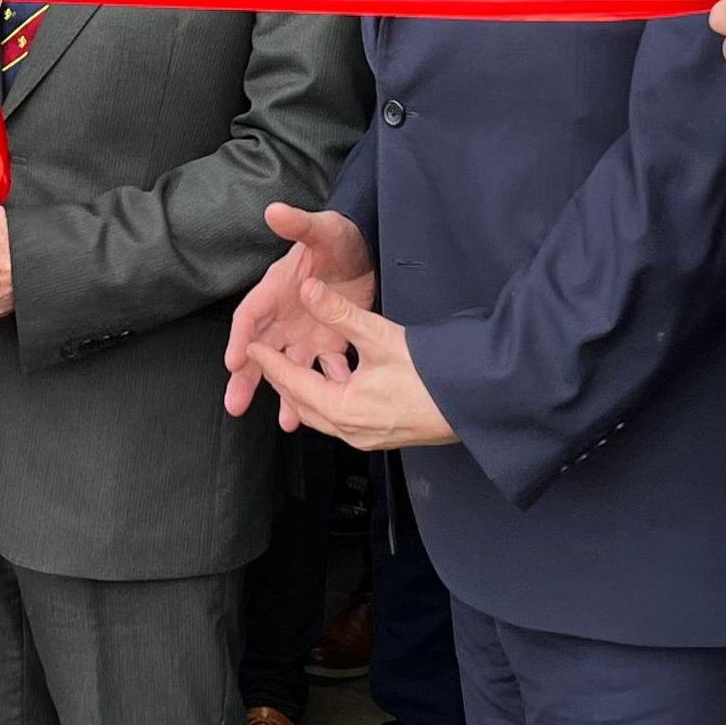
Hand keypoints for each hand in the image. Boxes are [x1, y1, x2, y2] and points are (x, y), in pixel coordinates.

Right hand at [223, 205, 372, 417]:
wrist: (365, 251)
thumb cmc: (339, 239)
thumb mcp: (323, 229)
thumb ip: (300, 224)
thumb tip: (275, 210)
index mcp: (276, 289)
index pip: (251, 315)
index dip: (240, 337)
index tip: (233, 361)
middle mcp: (285, 315)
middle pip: (260, 350)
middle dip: (247, 378)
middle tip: (234, 405)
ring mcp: (305, 333)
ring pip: (288, 369)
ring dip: (285, 395)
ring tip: (285, 423)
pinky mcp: (329, 343)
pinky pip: (323, 372)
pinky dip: (322, 391)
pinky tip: (322, 414)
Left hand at [244, 269, 455, 450]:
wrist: (474, 401)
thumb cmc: (431, 371)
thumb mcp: (380, 335)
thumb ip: (339, 312)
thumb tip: (307, 287)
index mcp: (343, 409)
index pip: (293, 383)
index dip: (270, 362)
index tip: (251, 347)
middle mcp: (350, 430)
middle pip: (303, 404)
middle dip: (282, 380)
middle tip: (266, 357)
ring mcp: (368, 437)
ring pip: (322, 414)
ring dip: (307, 390)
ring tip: (297, 365)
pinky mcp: (384, 435)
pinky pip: (343, 418)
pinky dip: (330, 397)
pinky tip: (339, 377)